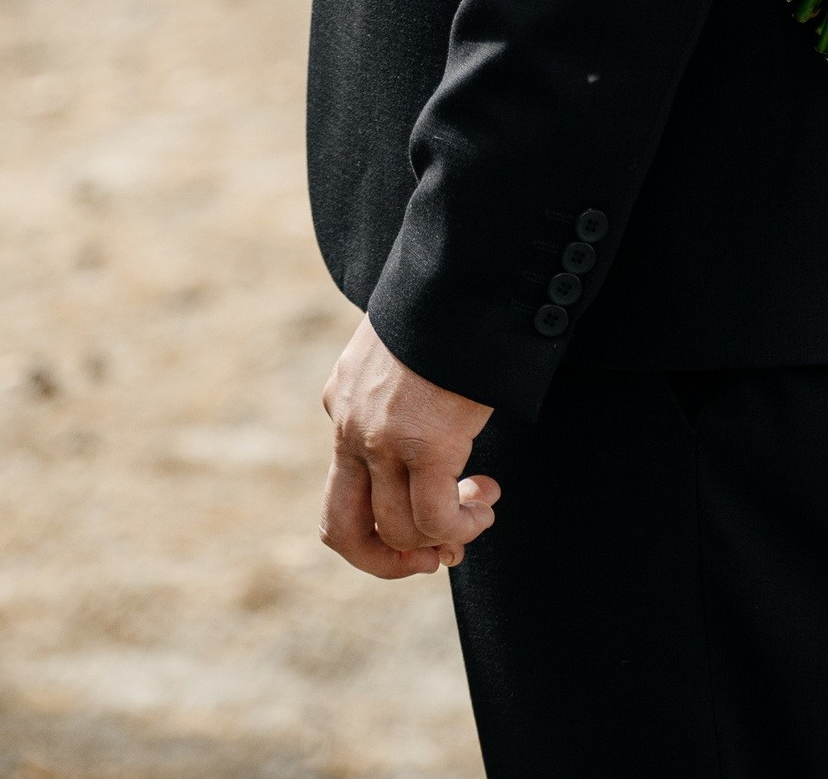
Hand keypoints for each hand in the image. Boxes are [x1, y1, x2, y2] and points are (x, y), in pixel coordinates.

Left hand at [320, 314, 499, 580]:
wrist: (469, 267)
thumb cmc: (452, 299)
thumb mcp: (409, 348)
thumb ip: (405, 388)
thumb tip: (436, 429)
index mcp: (342, 399)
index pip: (346, 485)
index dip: (387, 518)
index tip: (431, 516)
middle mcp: (350, 425)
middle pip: (342, 530)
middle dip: (387, 559)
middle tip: (435, 555)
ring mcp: (382, 438)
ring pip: (396, 531)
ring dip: (443, 538)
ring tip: (481, 511)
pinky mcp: (425, 443)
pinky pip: (434, 519)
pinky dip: (461, 527)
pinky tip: (485, 505)